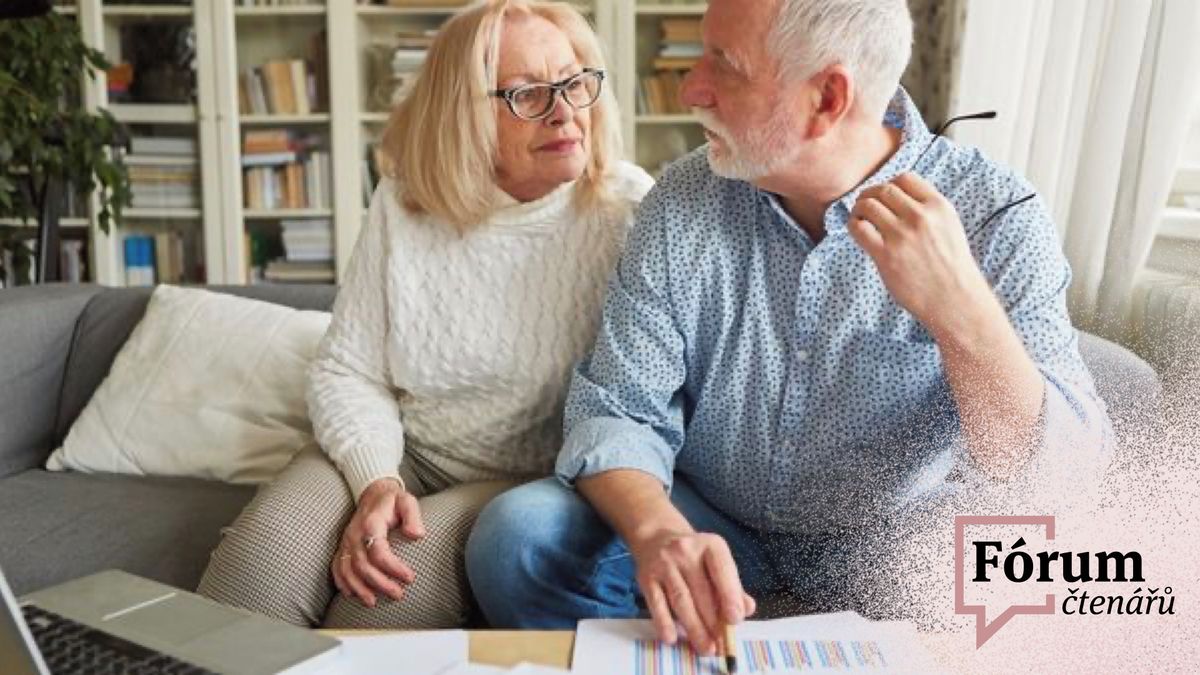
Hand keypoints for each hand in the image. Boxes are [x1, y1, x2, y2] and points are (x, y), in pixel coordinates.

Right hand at [331, 477, 425, 606]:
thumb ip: (413, 516)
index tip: (410, 578)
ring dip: (359, 588)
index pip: (379, 552)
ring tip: (373, 602)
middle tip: (398, 594)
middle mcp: (355, 534)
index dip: (394, 568)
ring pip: (347, 569)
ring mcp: (346, 541)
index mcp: (371, 524)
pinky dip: (342, 582)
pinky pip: (337, 567)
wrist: (373, 493)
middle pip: (362, 565)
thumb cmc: (392, 500)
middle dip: (380, 583)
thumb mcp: (407, 501)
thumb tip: (417, 535)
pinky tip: (352, 594)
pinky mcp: (343, 546)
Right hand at [630, 531, 755, 655]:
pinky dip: (664, 623)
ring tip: (705, 648)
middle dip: (713, 622)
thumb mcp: (716, 563)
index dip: (730, 596)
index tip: (735, 620)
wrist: (657, 537)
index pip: (722, 570)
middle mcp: (686, 551)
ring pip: (681, 600)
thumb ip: (733, 586)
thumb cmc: (694, 557)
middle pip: (701, 591)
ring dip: (694, 628)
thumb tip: (747, 609)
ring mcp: (664, 563)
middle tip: (721, 645)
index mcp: (710, 545)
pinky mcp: (646, 577)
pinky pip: (656, 603)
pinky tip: (672, 639)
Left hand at [848, 172, 992, 335]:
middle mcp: (921, 217)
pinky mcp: (886, 255)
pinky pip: (859, 228)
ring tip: (859, 218)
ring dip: (859, 209)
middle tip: (865, 205)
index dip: (889, 185)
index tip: (884, 196)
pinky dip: (853, 225)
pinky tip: (857, 231)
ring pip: (868, 205)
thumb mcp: (949, 227)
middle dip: (870, 194)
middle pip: (884, 190)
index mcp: (939, 206)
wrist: (955, 299)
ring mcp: (902, 235)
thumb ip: (928, 211)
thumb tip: (897, 199)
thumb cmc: (951, 267)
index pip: (905, 178)